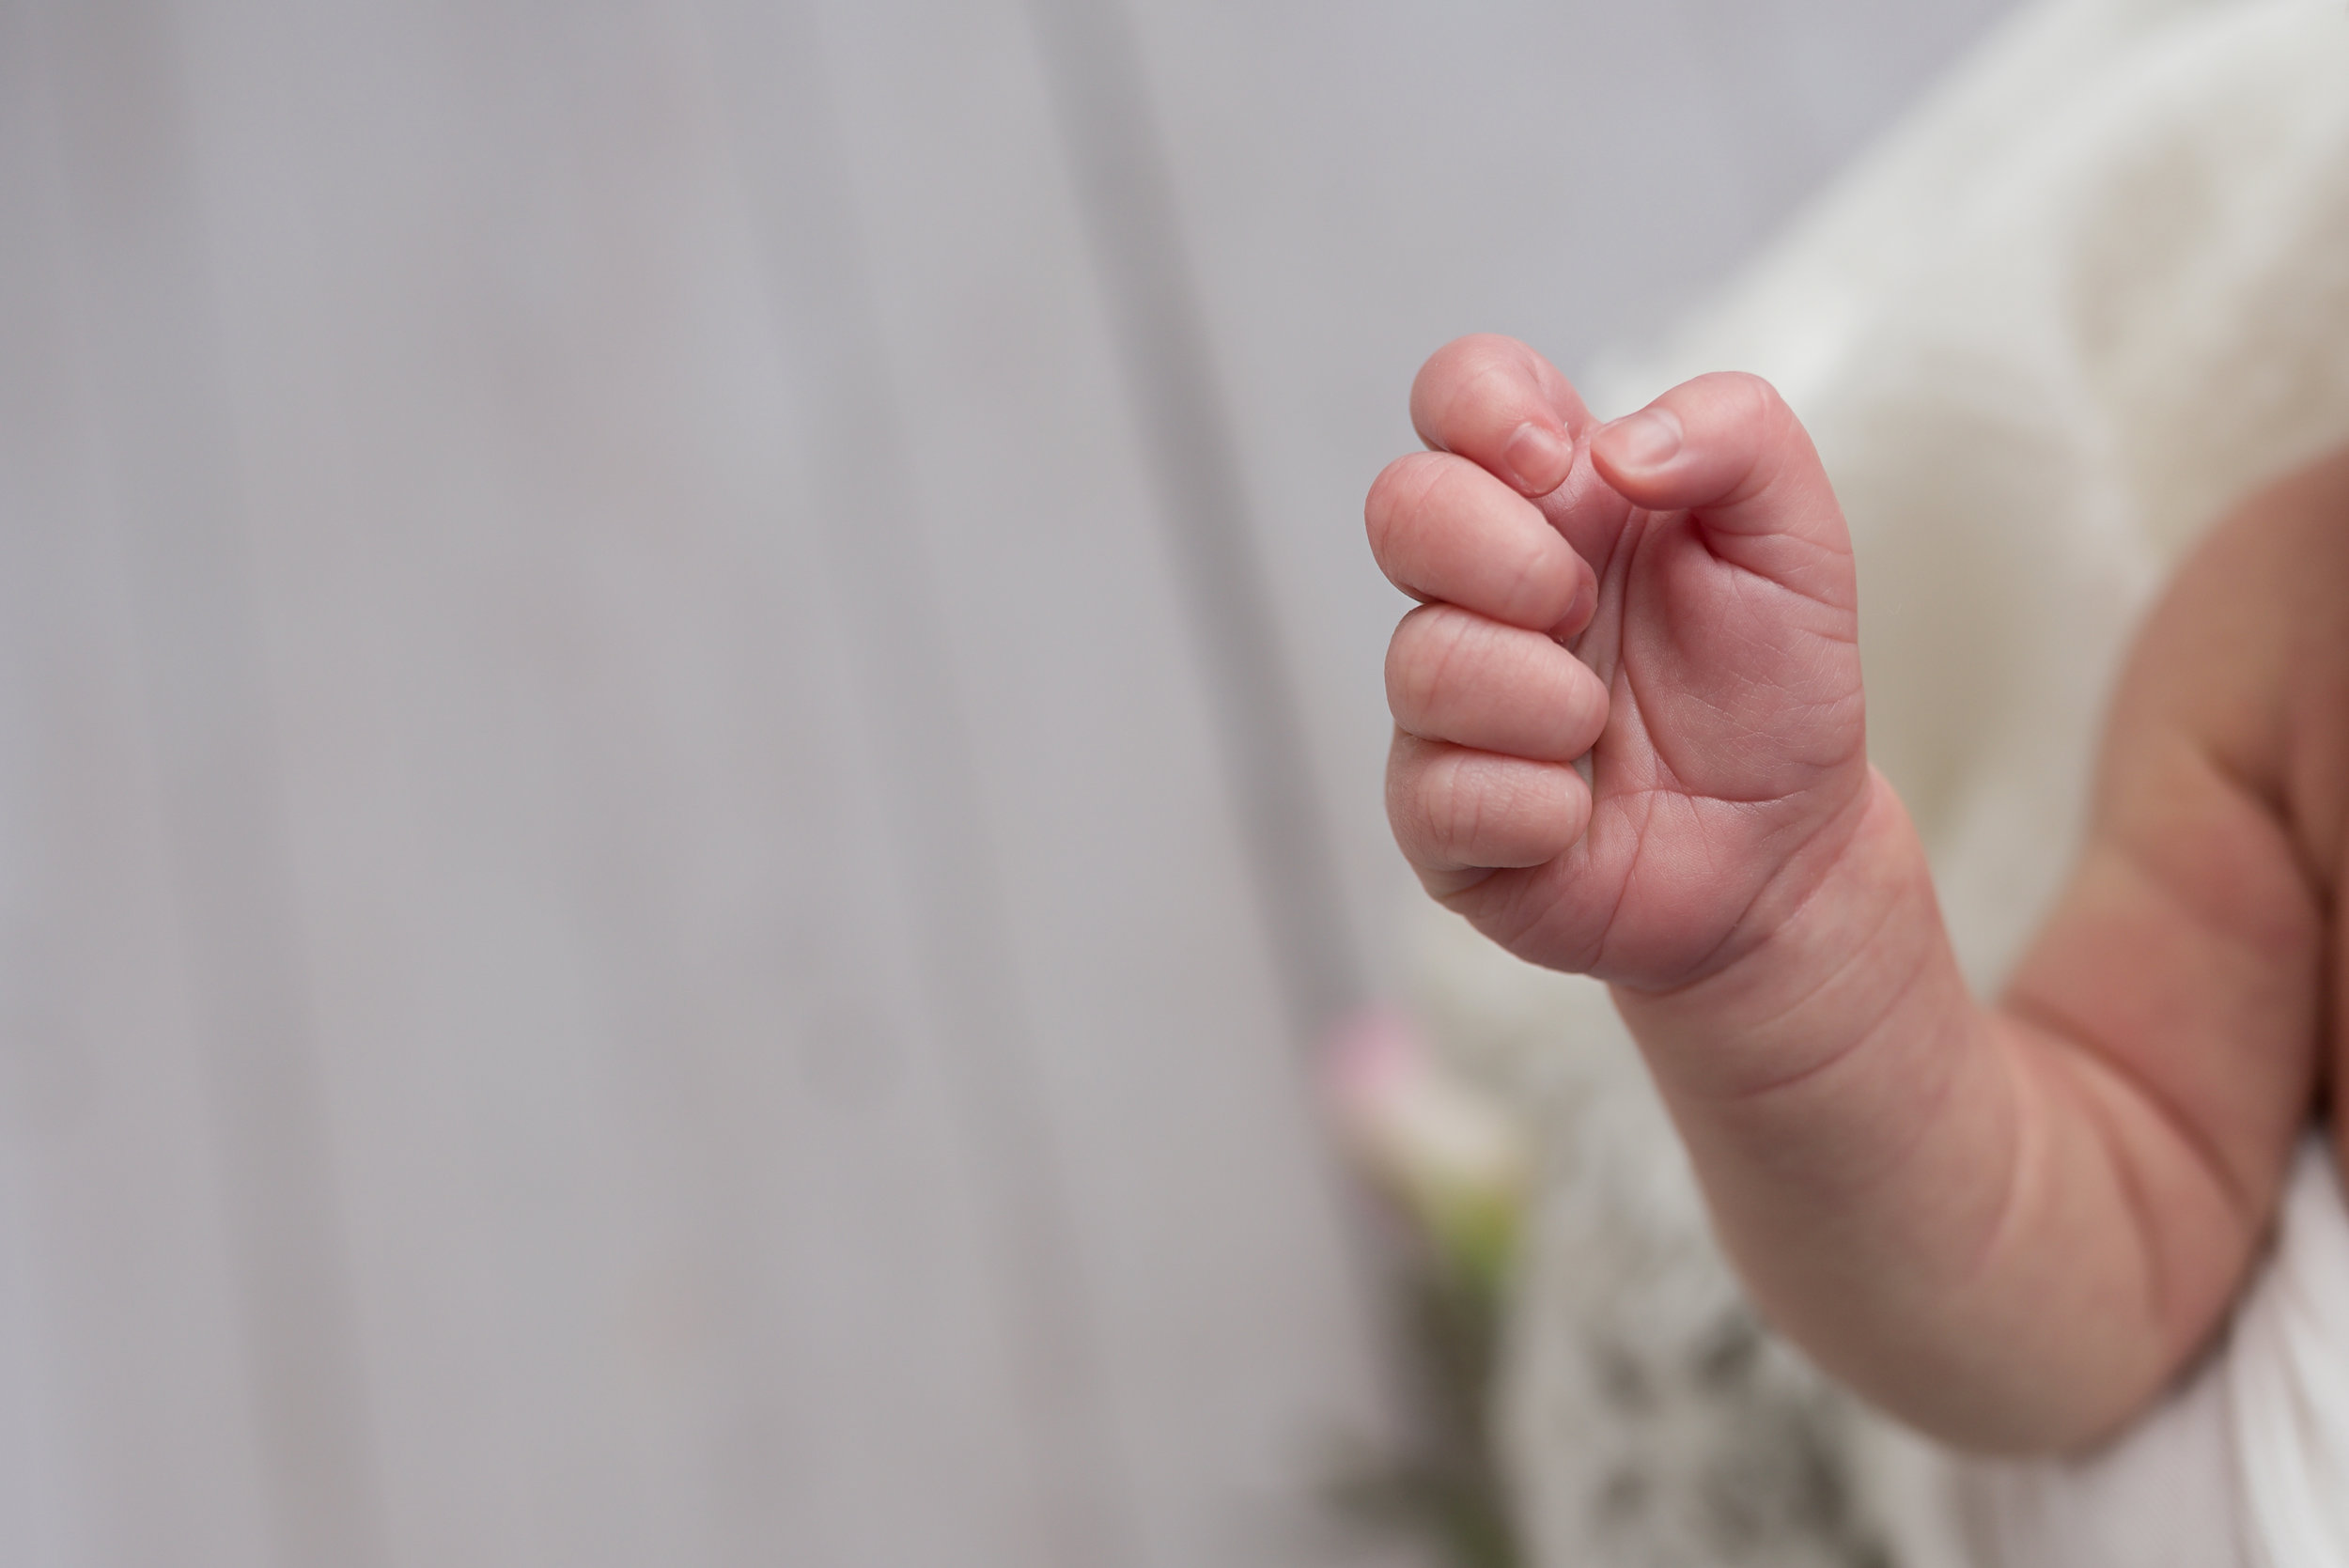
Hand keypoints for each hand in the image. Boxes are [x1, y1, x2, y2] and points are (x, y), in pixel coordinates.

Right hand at [1370, 335, 1872, 989]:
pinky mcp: (1436, 815)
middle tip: (1583, 610)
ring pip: (1423, 662)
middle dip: (1503, 557)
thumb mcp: (1798, 539)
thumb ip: (1739, 433)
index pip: (1457, 390)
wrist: (1784, 852)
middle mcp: (1476, 587)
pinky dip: (1538, 810)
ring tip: (1603, 730)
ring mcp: (1443, 703)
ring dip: (1545, 701)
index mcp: (1552, 498)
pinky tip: (1582, 815)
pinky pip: (1441, 794)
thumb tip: (1610, 451)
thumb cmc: (1770, 686)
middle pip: (1398, 506)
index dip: (1482, 408)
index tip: (1557, 466)